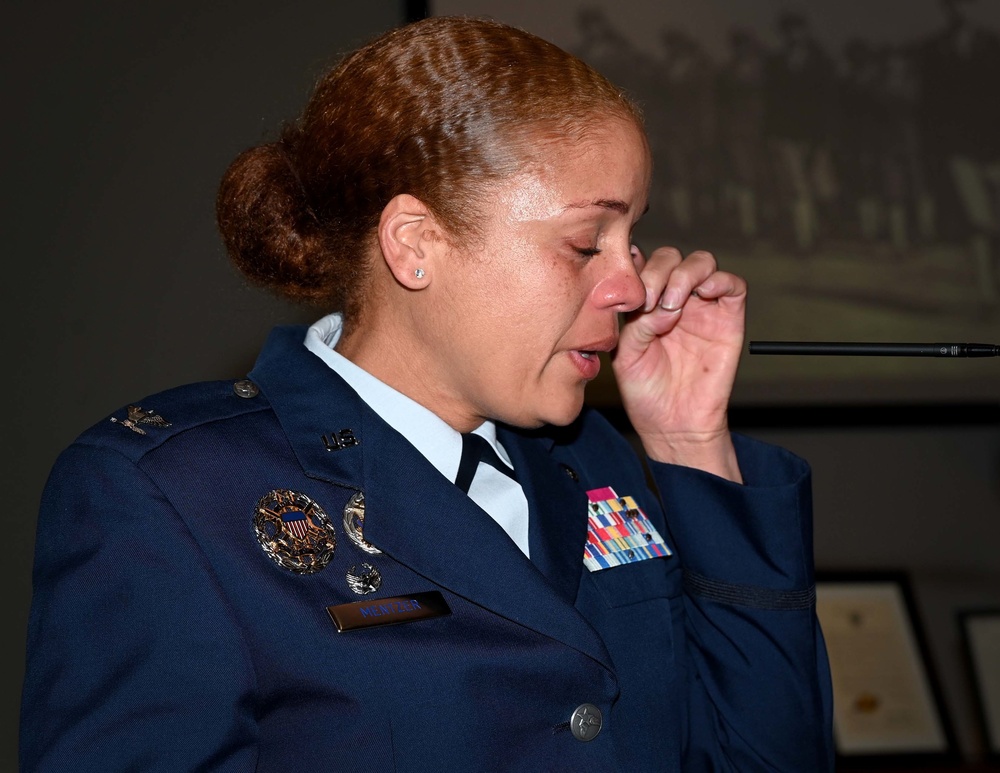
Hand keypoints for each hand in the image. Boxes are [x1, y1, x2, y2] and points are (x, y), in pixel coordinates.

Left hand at [612, 247, 745, 480]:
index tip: (626, 291)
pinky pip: (733, 284)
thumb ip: (636, 320)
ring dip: (684, 275)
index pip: (642, 263)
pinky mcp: (729, 318)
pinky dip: (719, 280)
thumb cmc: (645, 391)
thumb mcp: (626, 352)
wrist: (672, 423)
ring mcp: (702, 306)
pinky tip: (702, 296)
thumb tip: (659, 298)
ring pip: (701, 262)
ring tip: (672, 305)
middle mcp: (673, 298)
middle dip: (657, 272)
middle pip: (670, 257)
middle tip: (649, 302)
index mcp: (645, 302)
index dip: (635, 267)